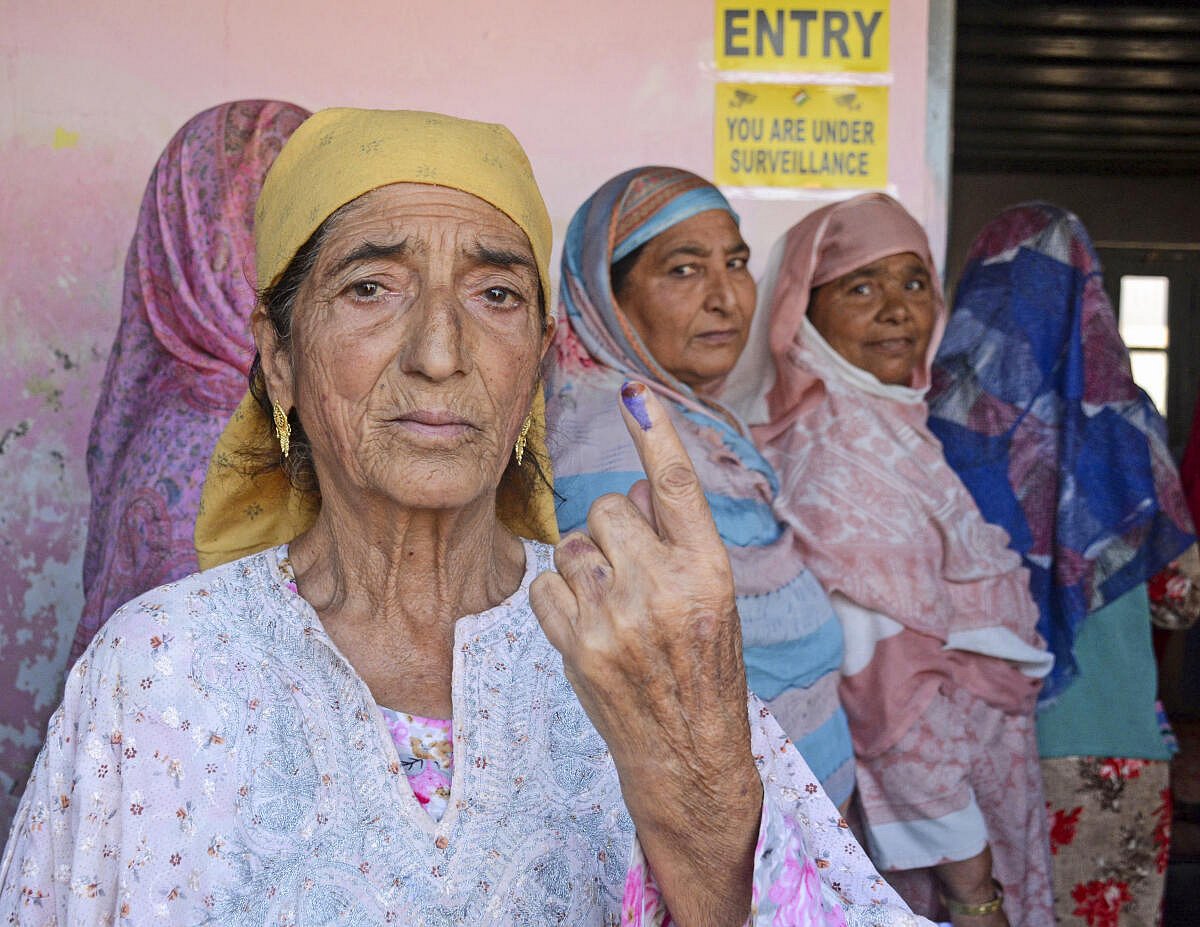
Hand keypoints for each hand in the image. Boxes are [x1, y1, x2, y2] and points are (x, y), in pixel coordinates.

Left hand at [531, 382, 760, 926]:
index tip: (634, 392)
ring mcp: (616, 617)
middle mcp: (664, 587)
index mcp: (709, 569)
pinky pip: (545, 584)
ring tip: (611, 604)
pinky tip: (586, 624)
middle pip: (609, 507)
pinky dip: (558, 596)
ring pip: (570, 544)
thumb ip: (678, 540)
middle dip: (613, 528)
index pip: (678, 486)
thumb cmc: (704, 669)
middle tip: (630, 569)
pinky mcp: (577, 646)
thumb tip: (639, 486)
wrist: (686, 753)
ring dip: (584, 563)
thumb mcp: (713, 600)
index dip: (655, 434)